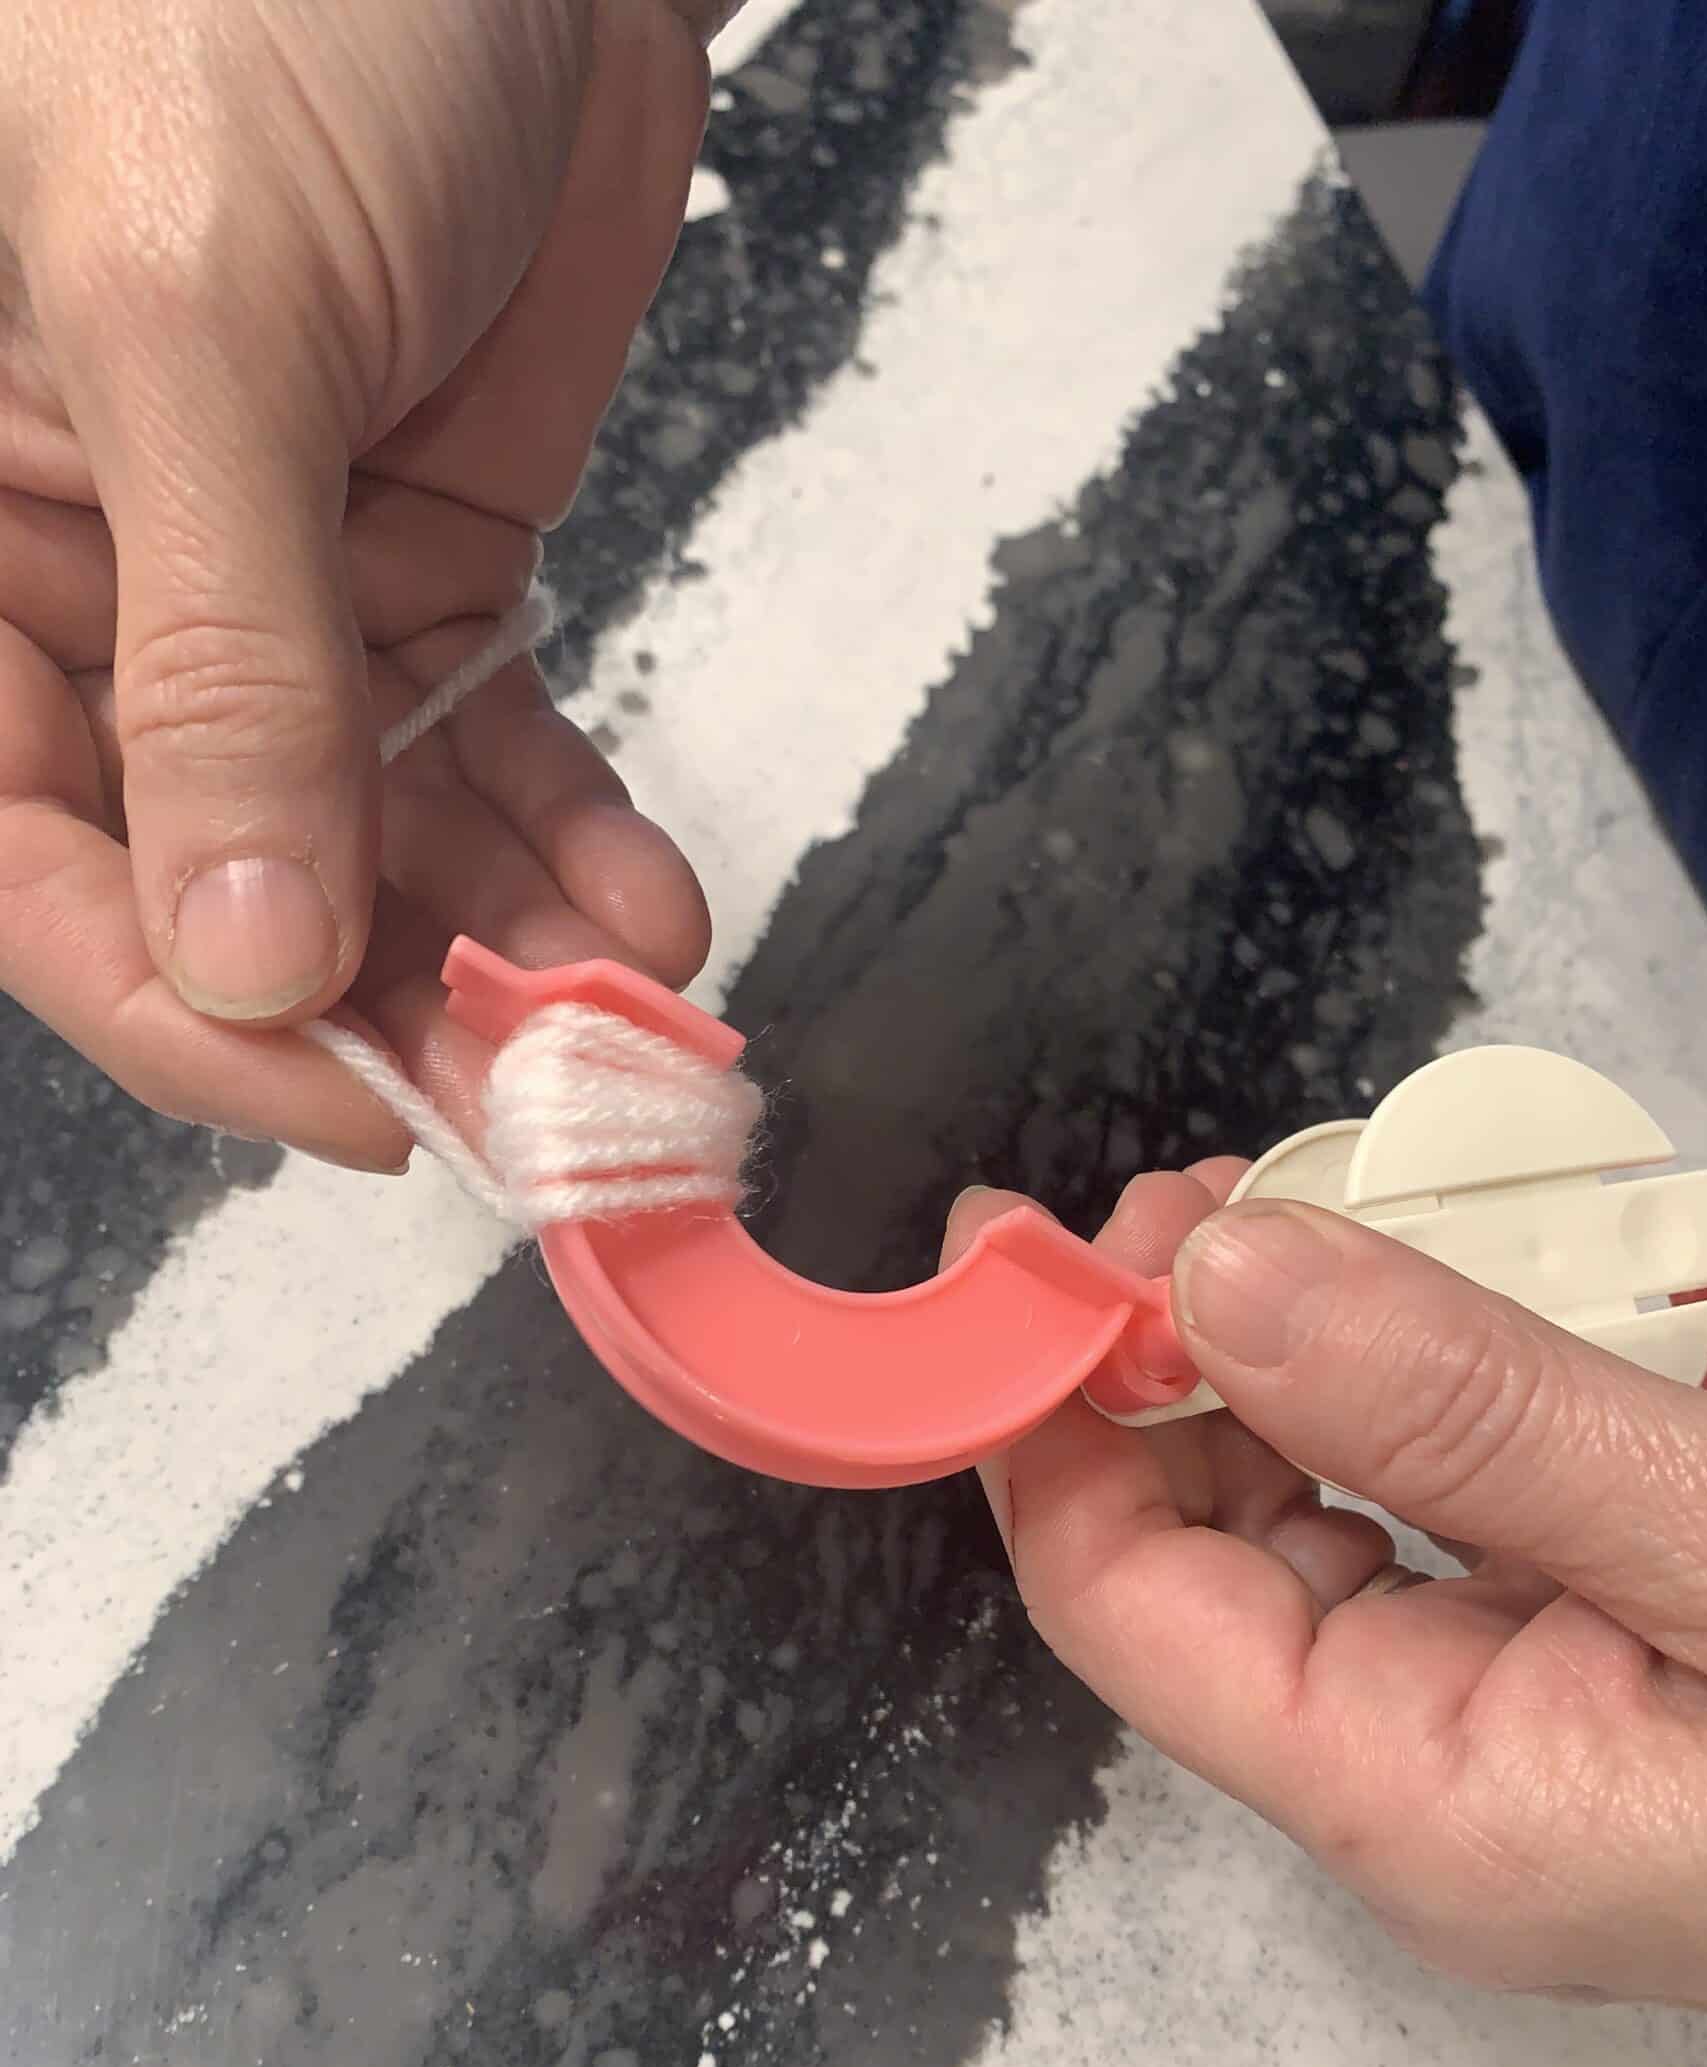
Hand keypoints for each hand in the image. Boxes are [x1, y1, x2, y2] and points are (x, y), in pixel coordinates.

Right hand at [0, 0, 725, 1169]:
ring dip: (498, 954)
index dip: (186, 1012)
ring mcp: (268, 601)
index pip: (35, 861)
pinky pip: (486, 755)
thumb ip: (221, 658)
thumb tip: (239, 947)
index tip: (353, 1102)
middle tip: (527, 1093)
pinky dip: (569, 846)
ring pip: (370, 848)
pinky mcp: (415, 570)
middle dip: (378, 1004)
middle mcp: (92, 598)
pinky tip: (642, 914)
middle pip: (216, 886)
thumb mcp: (197, 320)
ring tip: (615, 1032)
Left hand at [946, 1171, 1706, 2041]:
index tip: (1042, 1234)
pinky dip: (1495, 1374)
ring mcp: (1546, 1720)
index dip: (1056, 1418)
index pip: (1128, 1607)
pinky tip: (1562, 1289)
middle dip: (1211, 1351)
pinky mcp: (1632, 1658)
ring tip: (1411, 1210)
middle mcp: (1457, 1782)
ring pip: (1352, 1500)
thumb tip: (1223, 1280)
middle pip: (1221, 1544)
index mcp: (1441, 1805)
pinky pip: (1490, 1498)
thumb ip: (1477, 1414)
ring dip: (1360, 1345)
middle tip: (1258, 1178)